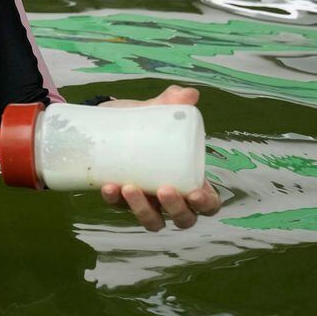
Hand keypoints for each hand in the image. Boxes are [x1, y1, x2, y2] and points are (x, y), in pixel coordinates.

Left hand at [97, 85, 221, 230]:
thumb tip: (188, 94)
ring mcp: (146, 200)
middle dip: (176, 209)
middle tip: (163, 189)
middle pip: (184, 218)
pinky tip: (107, 186)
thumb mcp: (157, 110)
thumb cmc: (143, 120)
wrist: (108, 119)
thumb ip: (172, 101)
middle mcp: (170, 195)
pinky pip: (119, 208)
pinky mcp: (120, 199)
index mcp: (189, 177)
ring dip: (142, 210)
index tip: (195, 193)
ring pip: (153, 221)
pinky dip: (114, 201)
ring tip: (128, 187)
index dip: (206, 204)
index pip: (209, 203)